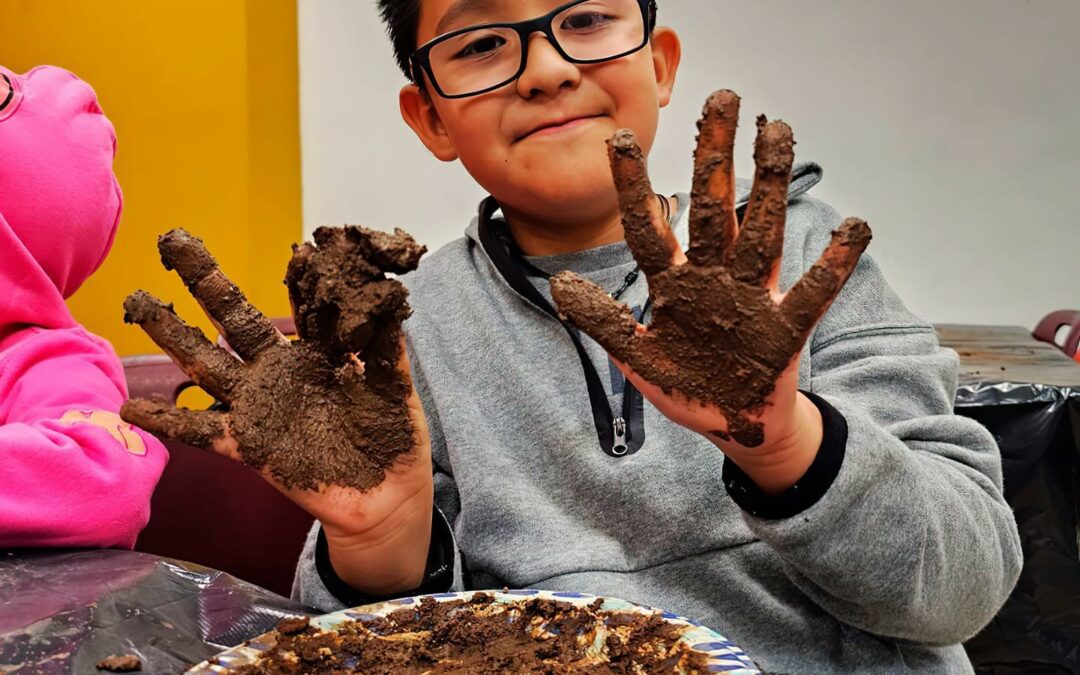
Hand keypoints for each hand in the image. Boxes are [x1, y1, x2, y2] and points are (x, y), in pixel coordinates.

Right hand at [121, 226, 433, 591]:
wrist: (386, 496)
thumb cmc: (393, 436)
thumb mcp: (394, 384)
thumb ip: (386, 344)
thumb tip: (390, 294)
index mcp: (317, 351)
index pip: (300, 303)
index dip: (298, 277)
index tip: (299, 248)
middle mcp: (279, 370)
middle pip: (233, 316)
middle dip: (203, 278)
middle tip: (173, 239)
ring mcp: (259, 405)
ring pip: (206, 361)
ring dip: (171, 332)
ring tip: (139, 300)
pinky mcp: (249, 444)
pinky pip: (200, 431)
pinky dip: (166, 420)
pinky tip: (129, 407)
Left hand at [550, 91, 869, 476]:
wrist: (733, 427)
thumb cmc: (687, 387)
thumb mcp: (636, 357)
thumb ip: (604, 322)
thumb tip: (559, 286)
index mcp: (673, 285)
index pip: (648, 227)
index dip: (634, 188)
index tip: (620, 140)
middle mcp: (712, 278)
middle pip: (714, 209)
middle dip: (715, 156)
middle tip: (722, 98)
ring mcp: (750, 298)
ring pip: (761, 232)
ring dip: (770, 185)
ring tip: (777, 131)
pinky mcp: (784, 329)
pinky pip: (811, 294)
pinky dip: (832, 265)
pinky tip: (855, 227)